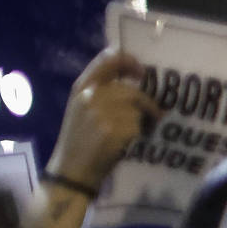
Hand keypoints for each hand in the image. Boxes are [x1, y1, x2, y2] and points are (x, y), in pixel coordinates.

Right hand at [45, 48, 160, 191]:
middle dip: (145, 104)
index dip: (130, 62)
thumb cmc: (80, 137)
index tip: (142, 72)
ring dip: (141, 120)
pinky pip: (138, 126)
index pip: (109, 59)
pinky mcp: (114, 130)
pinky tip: (125, 142)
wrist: (73, 168)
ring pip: (137, 108)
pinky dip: (138, 134)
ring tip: (132, 130)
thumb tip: (133, 78)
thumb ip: (100, 89)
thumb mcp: (81, 106)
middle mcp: (90, 96)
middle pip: (131, 91)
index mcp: (81, 87)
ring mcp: (102, 113)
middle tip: (152, 113)